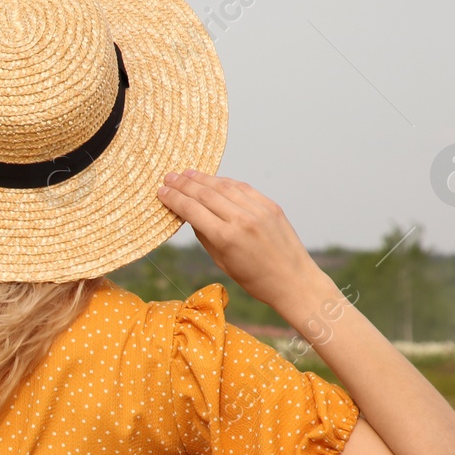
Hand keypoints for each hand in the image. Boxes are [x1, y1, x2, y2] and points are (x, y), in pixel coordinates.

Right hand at [156, 170, 326, 310]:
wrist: (293, 280)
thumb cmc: (255, 278)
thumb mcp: (222, 262)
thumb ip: (205, 236)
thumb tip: (190, 215)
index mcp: (226, 237)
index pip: (192, 210)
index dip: (174, 199)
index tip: (161, 192)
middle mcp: (241, 219)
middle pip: (205, 194)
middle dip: (184, 184)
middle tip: (169, 178)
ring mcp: (258, 210)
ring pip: (223, 186)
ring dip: (202, 178)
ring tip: (187, 174)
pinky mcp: (270, 205)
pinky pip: (242, 187)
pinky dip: (225, 182)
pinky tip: (213, 180)